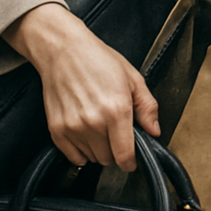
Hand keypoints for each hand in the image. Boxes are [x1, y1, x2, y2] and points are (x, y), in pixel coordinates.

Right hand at [3, 3, 159, 171]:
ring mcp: (73, 127)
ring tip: (99, 127)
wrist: (63, 49)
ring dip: (98, 150)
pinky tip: (85, 134)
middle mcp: (93, 122)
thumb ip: (147, 107)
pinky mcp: (56, 129)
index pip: (124, 156)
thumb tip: (153, 130)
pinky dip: (81, 151)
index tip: (131, 159)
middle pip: (108, 159)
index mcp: (116, 110)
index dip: (131, 162)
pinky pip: (73, 157)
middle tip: (115, 133)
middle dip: (115, 151)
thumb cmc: (97, 59)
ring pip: (91, 159)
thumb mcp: (132, 78)